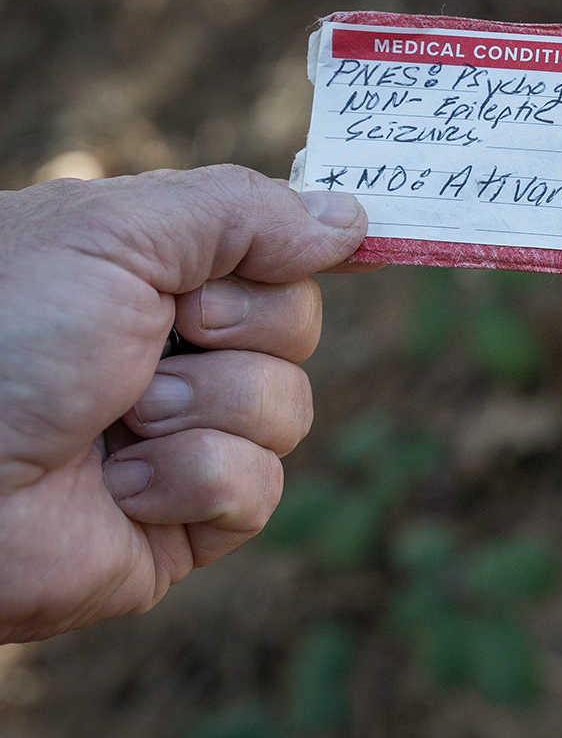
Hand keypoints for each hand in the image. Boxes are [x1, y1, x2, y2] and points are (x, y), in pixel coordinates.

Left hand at [0, 166, 367, 641]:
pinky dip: (196, 481)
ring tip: (123, 422)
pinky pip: (259, 493)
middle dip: (238, 337)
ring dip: (208, 410)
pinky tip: (123, 487)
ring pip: (289, 414)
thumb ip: (241, 213)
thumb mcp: (117, 233)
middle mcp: (167, 353)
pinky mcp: (183, 524)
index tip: (217, 278)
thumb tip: (351, 220)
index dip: (273, 267)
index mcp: (144, 277)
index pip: (273, 258)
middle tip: (154, 345)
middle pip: (297, 332)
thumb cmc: (3, 336)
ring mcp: (179, 440)